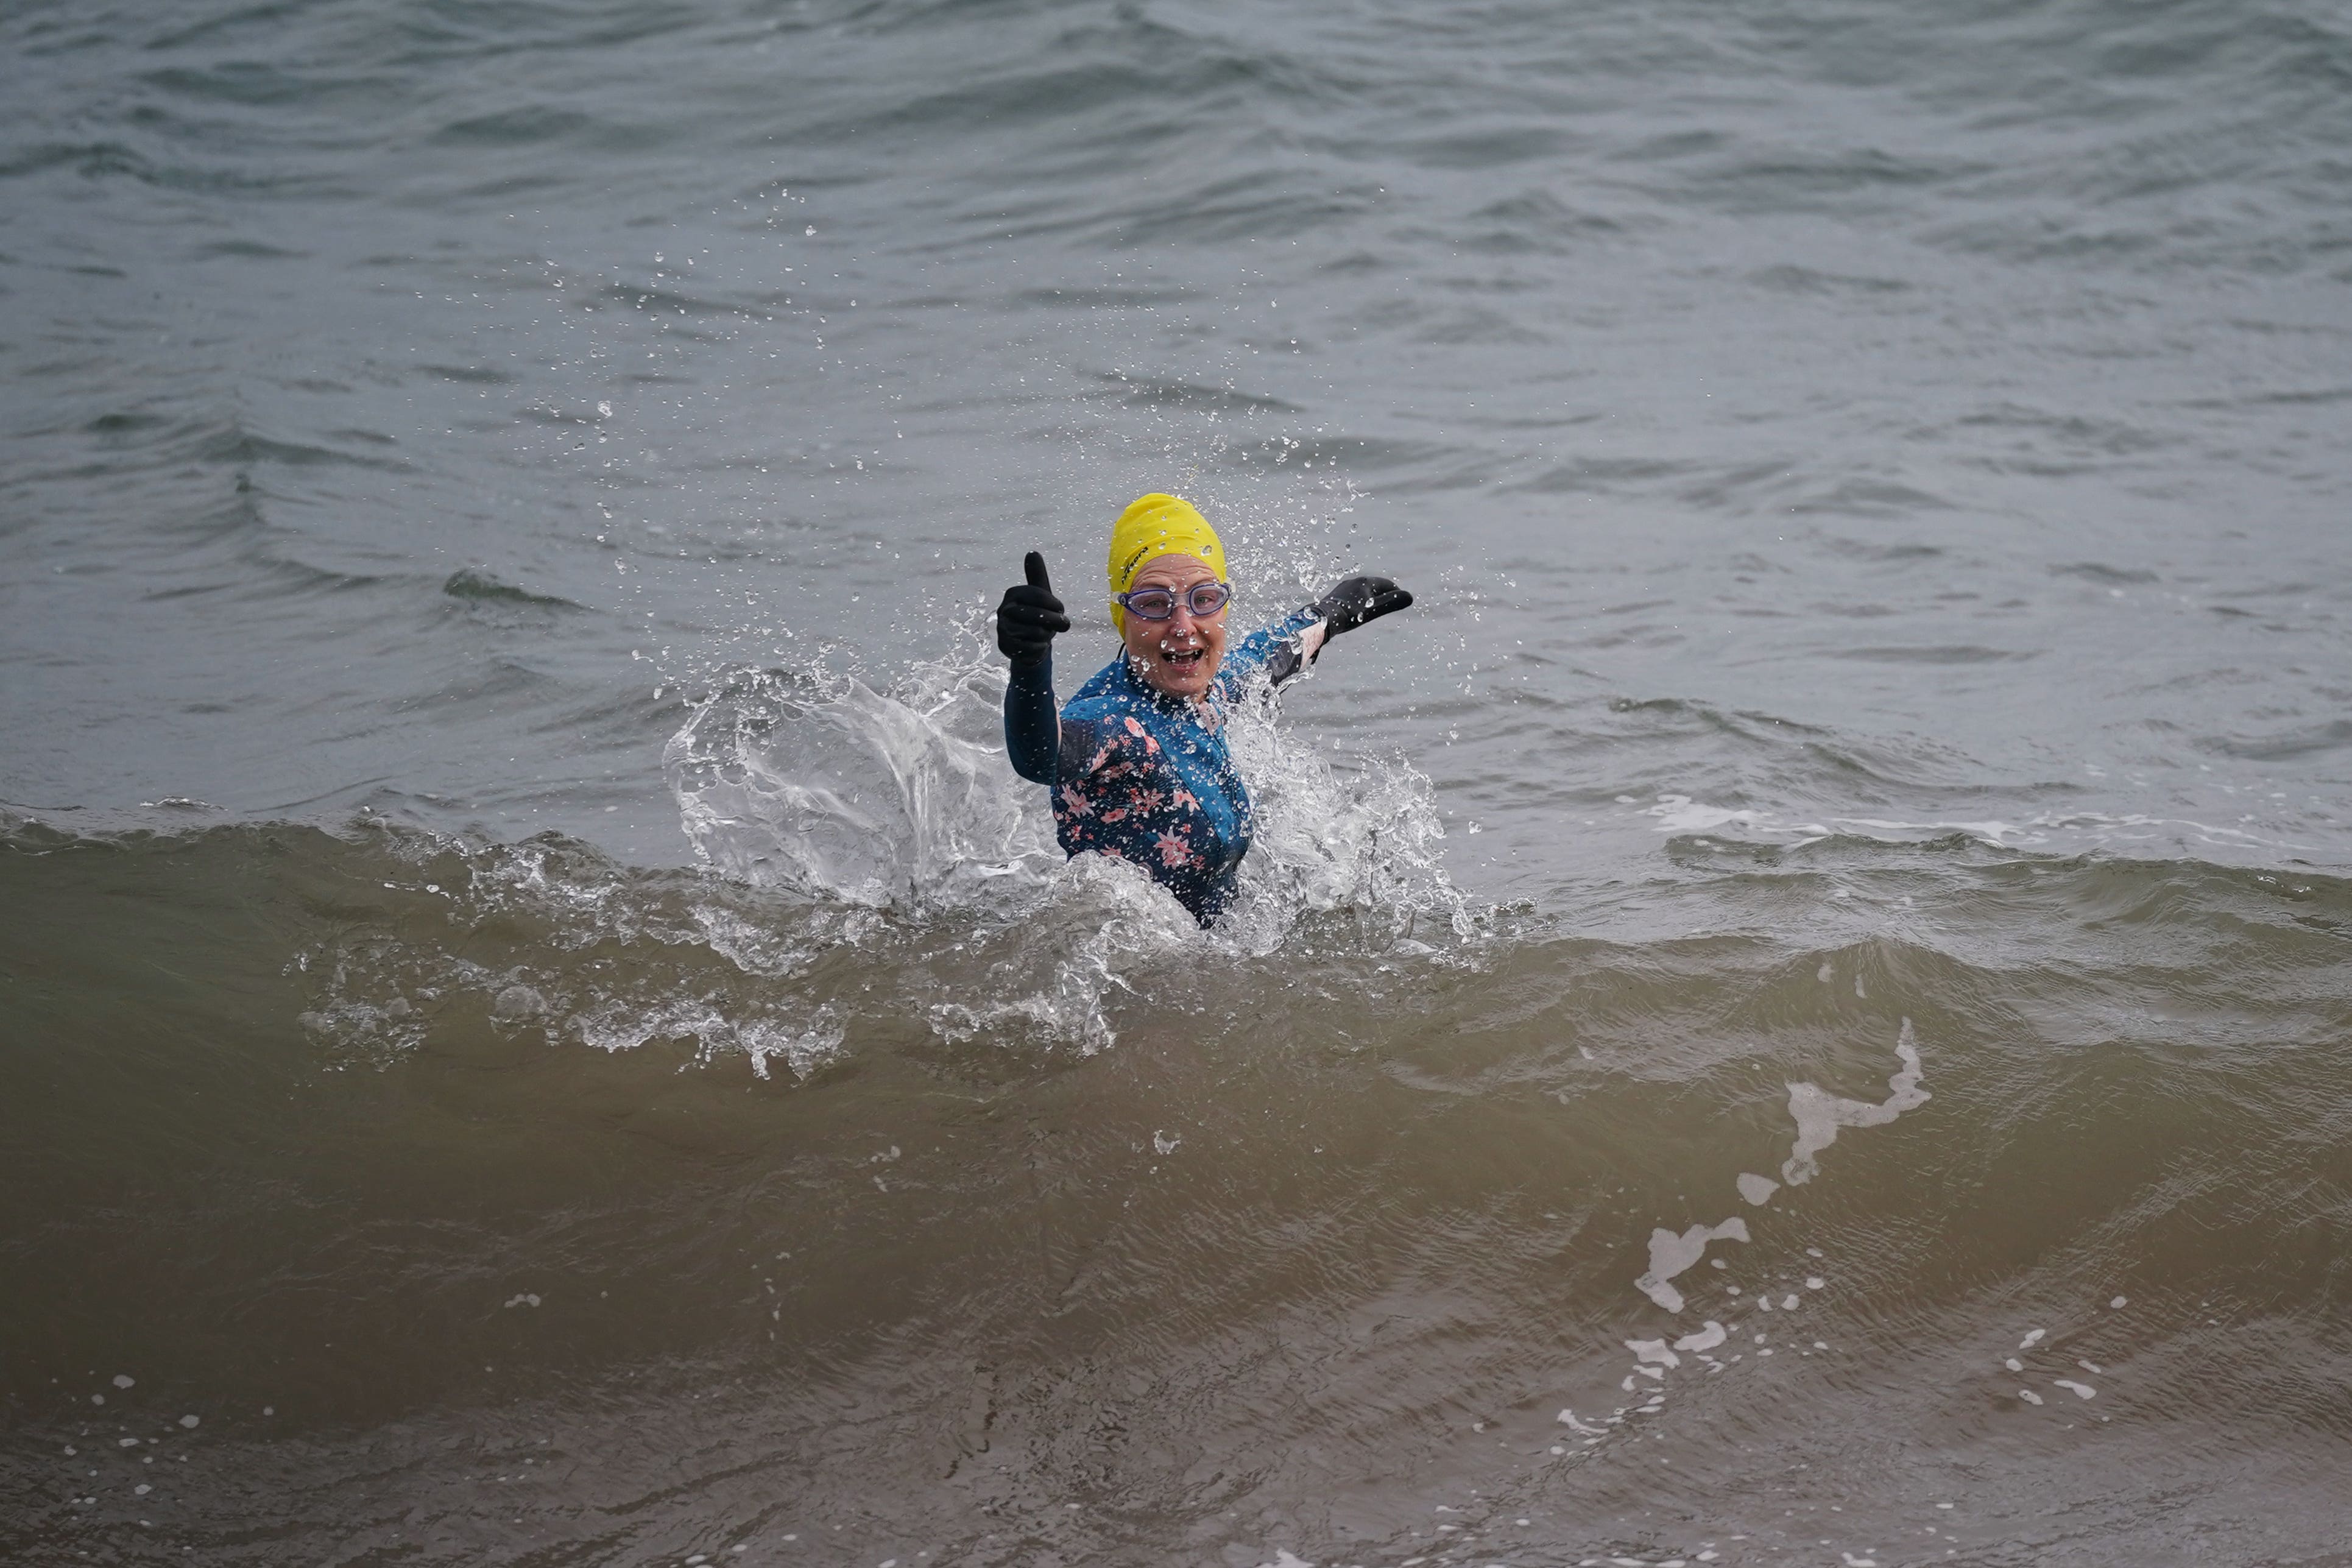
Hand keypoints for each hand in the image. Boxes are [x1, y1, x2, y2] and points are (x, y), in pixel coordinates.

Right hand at [996, 551, 1069, 667]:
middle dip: (1054, 621)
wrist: (1025, 642)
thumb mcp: (1040, 594)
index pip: (1037, 595)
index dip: (1054, 604)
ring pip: (1036, 633)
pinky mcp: (1005, 647)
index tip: (1061, 609)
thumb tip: (1033, 553)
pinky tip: (1037, 645)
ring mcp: (1003, 629)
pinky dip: (1040, 648)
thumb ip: (1037, 575)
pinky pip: (1031, 648)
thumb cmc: (1036, 613)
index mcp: (1013, 593)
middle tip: (1063, 624)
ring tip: (1045, 633)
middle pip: (1037, 616)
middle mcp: (1004, 610)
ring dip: (1047, 635)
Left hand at [1310, 574, 1411, 635]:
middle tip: (1390, 603)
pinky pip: (1352, 596)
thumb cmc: (1351, 614)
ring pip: (1362, 591)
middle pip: (1374, 586)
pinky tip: (1358, 609)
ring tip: (1375, 607)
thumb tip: (1410, 597)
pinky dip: (1360, 601)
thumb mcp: (1374, 610)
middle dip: (1384, 593)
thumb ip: (1391, 603)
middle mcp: (1354, 581)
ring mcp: (1344, 587)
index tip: (1400, 600)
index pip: (1386, 584)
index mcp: (1365, 582)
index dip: (1396, 592)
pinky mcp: (1336, 595)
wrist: (1324, 618)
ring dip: (1371, 597)